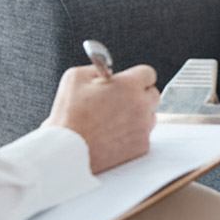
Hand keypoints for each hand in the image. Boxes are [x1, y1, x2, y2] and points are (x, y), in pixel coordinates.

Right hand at [43, 62, 159, 173]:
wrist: (66, 151)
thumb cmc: (69, 115)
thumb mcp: (75, 78)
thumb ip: (96, 68)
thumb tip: (106, 71)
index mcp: (128, 85)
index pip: (148, 74)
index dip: (136, 77)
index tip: (129, 82)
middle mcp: (141, 105)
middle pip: (153, 94)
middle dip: (139, 95)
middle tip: (121, 101)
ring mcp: (143, 127)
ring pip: (150, 116)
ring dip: (138, 116)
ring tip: (113, 121)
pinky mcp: (141, 146)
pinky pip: (144, 135)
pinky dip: (133, 135)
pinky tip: (114, 135)